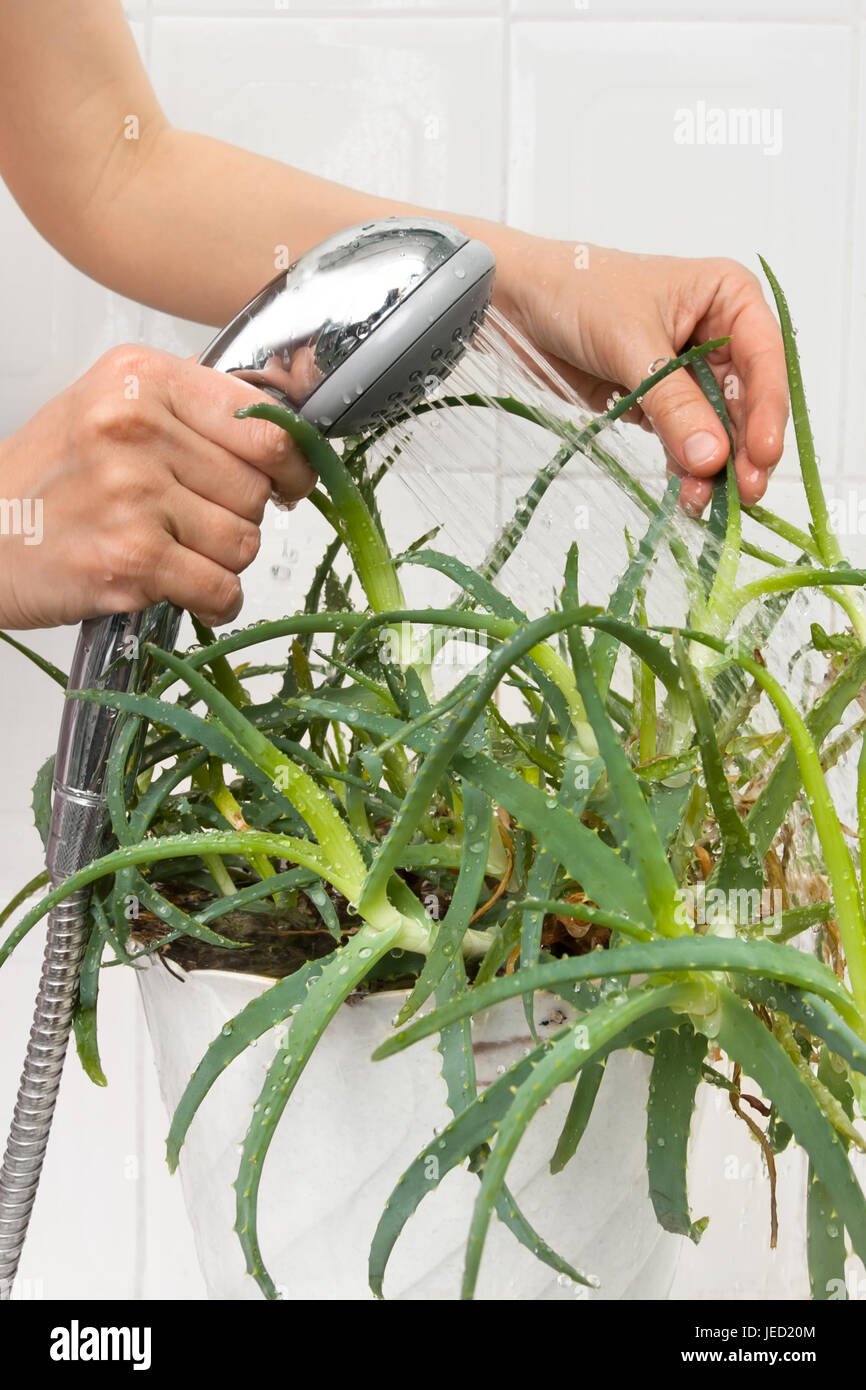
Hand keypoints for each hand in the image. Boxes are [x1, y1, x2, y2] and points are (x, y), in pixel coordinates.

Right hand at [0, 345, 314, 629]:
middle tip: (200, 523)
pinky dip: (216, 601)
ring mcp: (134, 495)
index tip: (287, 480)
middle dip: (241, 515)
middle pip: (255, 487)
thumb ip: (188, 410)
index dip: (290, 461)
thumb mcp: (108, 408)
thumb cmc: (45, 479)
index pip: (261, 422)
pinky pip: (220, 588)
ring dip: (224, 560)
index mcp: (140, 379)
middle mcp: (137, 429)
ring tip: (179, 553)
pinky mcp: (131, 559)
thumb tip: (283, 430)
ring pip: (244, 540)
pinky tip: (188, 591)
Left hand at [492, 236, 788, 514]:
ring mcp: (689, 373)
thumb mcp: (632, 343)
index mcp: (728, 298)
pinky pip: (682, 440)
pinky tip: (685, 493)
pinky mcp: (658, 402)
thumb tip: (710, 456)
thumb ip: (673, 403)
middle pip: (747, 401)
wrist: (518, 300)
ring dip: (713, 466)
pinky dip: (684, 467)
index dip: (769, 410)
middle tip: (743, 493)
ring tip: (706, 501)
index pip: (765, 358)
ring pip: (716, 427)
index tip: (763, 454)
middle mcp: (718, 335)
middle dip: (744, 449)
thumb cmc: (578, 291)